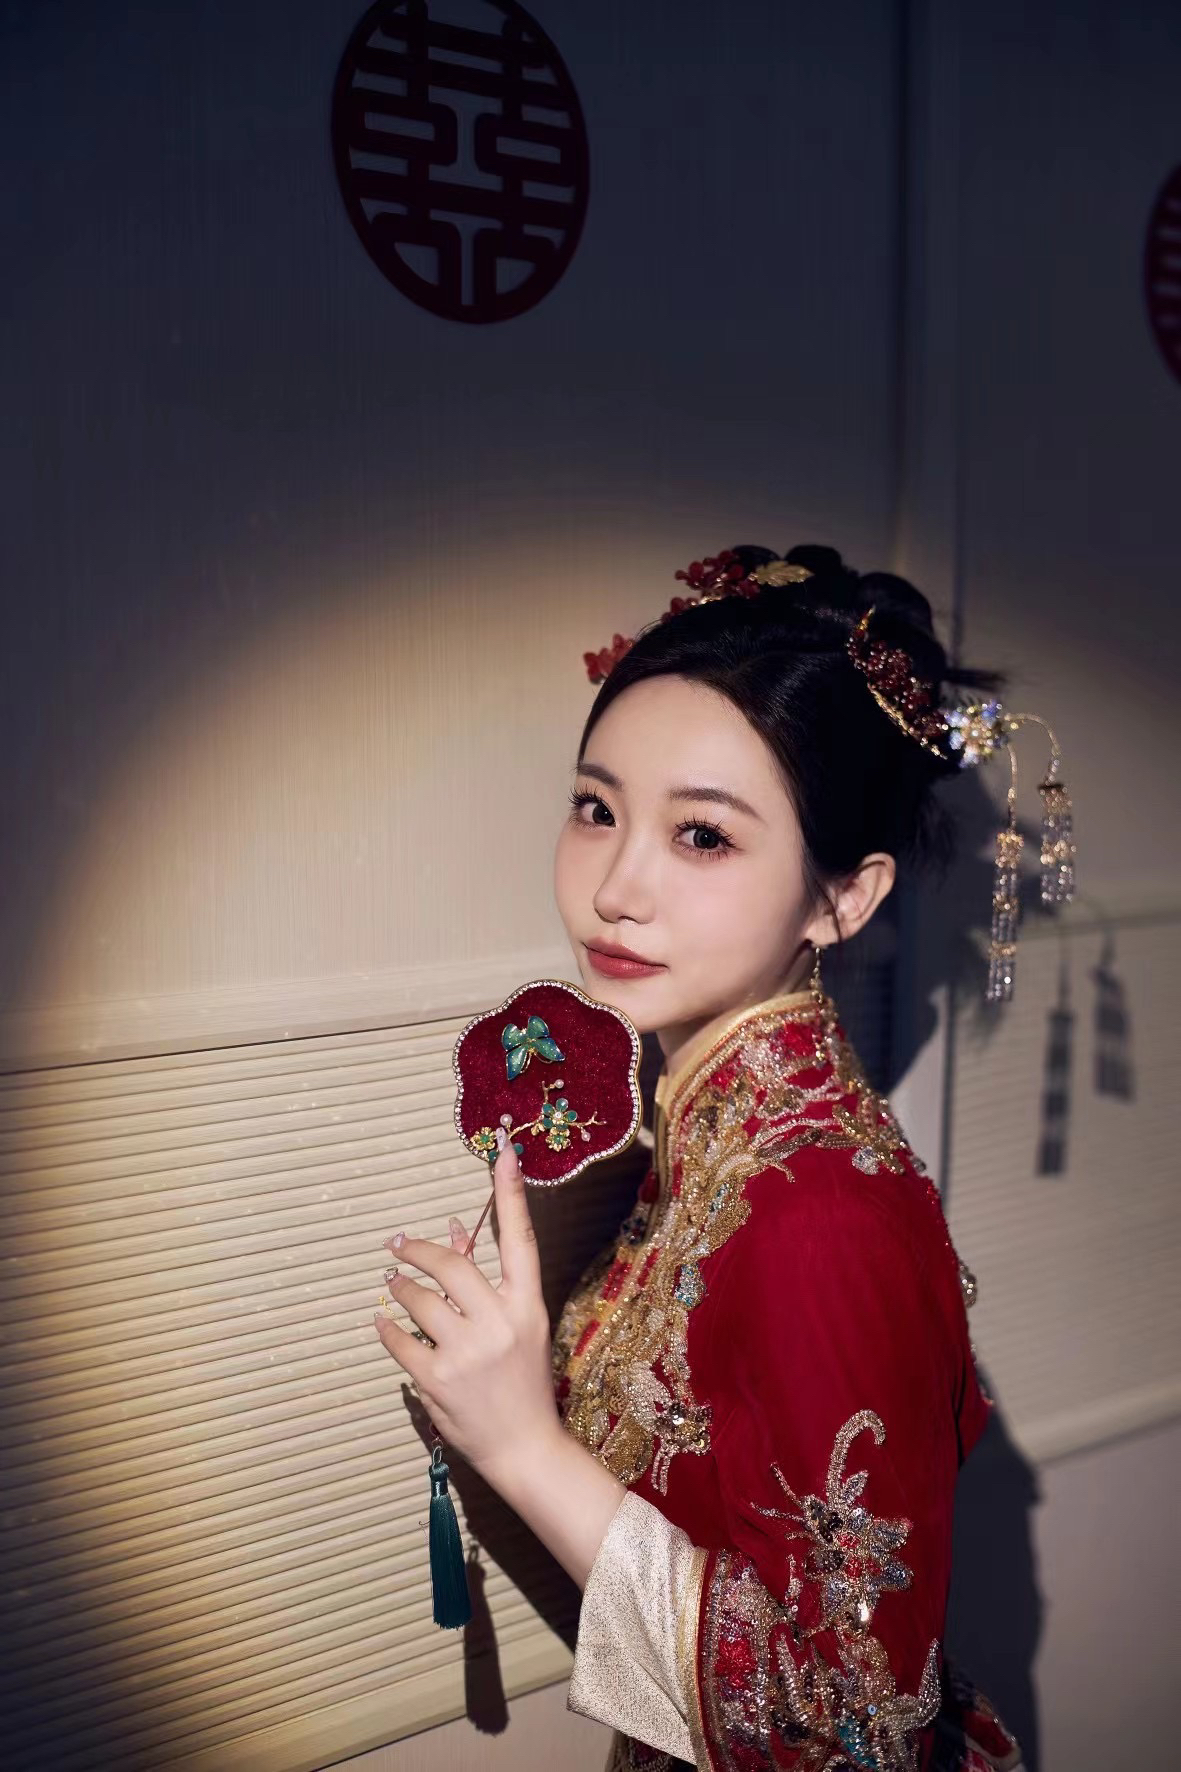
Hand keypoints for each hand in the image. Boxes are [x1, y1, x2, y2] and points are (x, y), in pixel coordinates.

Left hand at [373, 1126, 561, 1488]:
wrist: (525, 1446)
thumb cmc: (522, 1379)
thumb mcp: (517, 1325)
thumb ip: (487, 1277)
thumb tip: (452, 1226)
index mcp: (528, 1305)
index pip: (520, 1238)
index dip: (510, 1192)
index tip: (503, 1152)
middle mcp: (500, 1322)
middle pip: (452, 1263)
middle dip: (417, 1251)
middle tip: (396, 1246)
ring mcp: (469, 1352)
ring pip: (420, 1300)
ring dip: (399, 1289)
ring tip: (392, 1286)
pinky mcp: (438, 1379)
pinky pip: (399, 1341)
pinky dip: (387, 1329)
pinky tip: (383, 1322)